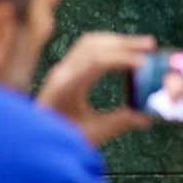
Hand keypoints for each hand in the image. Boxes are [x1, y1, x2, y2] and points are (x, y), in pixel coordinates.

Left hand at [35, 32, 155, 145]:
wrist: (31, 141)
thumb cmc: (61, 138)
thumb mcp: (93, 133)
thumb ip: (121, 122)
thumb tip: (147, 116)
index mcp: (66, 86)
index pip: (97, 61)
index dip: (123, 58)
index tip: (146, 63)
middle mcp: (61, 72)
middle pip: (94, 45)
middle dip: (124, 43)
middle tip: (150, 46)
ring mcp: (61, 69)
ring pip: (90, 42)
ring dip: (117, 40)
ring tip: (142, 45)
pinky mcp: (64, 70)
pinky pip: (86, 48)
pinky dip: (108, 45)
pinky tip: (124, 51)